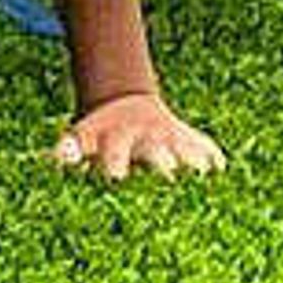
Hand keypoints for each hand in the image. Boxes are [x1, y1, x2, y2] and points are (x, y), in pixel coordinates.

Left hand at [53, 91, 223, 181]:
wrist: (126, 104)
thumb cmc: (99, 135)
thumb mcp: (81, 139)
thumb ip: (68, 150)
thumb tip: (59, 156)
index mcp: (117, 138)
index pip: (115, 153)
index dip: (115, 165)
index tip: (118, 178)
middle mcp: (145, 136)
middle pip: (156, 151)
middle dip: (162, 163)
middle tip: (170, 177)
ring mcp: (169, 136)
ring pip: (185, 147)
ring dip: (193, 160)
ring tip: (204, 175)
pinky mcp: (188, 139)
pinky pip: (205, 146)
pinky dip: (213, 156)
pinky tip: (222, 170)